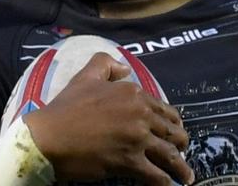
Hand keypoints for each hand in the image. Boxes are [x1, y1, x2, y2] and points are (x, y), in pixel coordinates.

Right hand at [24, 52, 193, 184]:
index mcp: (133, 93)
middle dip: (180, 143)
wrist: (50, 136)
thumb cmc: (66, 107)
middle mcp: (140, 114)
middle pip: (171, 131)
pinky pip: (156, 175)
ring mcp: (137, 139)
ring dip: (181, 167)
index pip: (163, 108)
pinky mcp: (130, 162)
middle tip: (181, 151)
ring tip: (186, 176)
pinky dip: (166, 183)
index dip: (172, 121)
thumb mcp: (86, 76)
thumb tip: (124, 69)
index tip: (174, 130)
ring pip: (169, 154)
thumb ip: (106, 64)